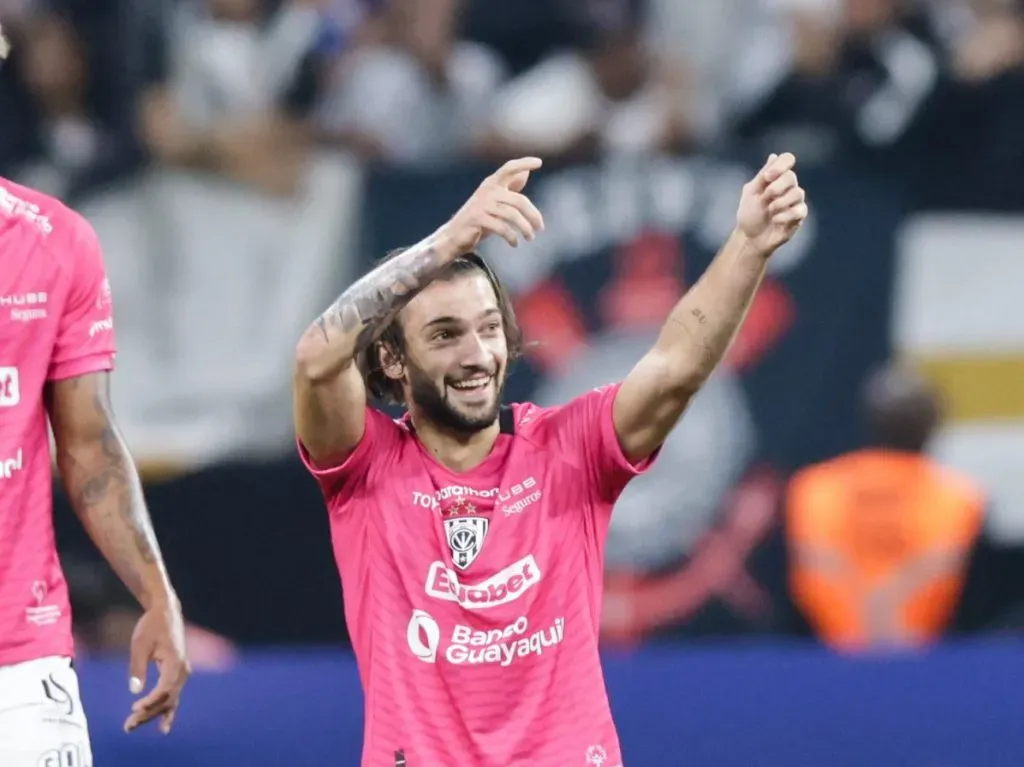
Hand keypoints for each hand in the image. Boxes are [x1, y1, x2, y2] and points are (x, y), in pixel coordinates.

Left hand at [124, 598, 190, 734]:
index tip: (135, 708)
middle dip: (148, 714)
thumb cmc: (151, 626)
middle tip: (128, 726)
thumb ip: (137, 667)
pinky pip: (173, 695)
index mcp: (175, 662)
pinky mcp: (177, 672)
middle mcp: (182, 670)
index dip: (151, 701)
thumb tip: (135, 690)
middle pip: (168, 699)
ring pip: (170, 699)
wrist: (166, 612)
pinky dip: (167, 710)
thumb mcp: (140, 644)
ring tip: (133, 726)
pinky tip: (163, 725)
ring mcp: (182, 672)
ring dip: (153, 714)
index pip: (165, 689)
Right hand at [437, 157, 545, 254]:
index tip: (539, 162)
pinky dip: (511, 237)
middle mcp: (487, 190)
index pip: (509, 168)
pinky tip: (515, 243)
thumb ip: (509, 188)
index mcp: (492, 183)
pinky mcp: (477, 218)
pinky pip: (502, 227)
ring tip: (530, 238)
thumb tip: (525, 173)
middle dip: (533, 215)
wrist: (455, 235)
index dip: (523, 163)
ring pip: (512, 215)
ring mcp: (481, 204)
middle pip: (519, 201)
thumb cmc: (479, 218)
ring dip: (525, 229)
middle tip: (540, 228)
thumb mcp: (495, 201)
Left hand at [735, 152, 808, 256]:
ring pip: (798, 193)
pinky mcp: (799, 216)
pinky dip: (785, 215)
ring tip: (769, 211)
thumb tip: (773, 156)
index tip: (767, 177)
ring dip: (779, 203)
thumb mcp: (751, 193)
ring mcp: (795, 201)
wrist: (750, 237)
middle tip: (765, 197)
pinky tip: (775, 220)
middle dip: (775, 188)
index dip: (780, 165)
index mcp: (776, 177)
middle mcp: (789, 186)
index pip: (787, 159)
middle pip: (791, 176)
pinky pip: (800, 210)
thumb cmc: (749, 213)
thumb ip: (762, 176)